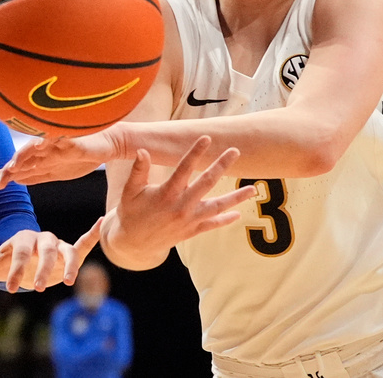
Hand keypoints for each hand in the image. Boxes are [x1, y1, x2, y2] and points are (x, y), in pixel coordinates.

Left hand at [0, 131, 118, 188]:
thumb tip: (15, 180)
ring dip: (20, 156)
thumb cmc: (82, 155)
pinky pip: (56, 138)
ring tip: (9, 167)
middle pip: (20, 159)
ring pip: (34, 148)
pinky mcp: (71, 138)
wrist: (109, 143)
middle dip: (5, 171)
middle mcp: (43, 149)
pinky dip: (45, 141)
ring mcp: (56, 142)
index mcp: (39, 158)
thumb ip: (36, 174)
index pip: (15, 167)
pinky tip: (37, 145)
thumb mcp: (56, 172)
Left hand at [0, 217, 102, 292]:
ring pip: (66, 251)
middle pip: (45, 251)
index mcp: (22, 240)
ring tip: (68, 283)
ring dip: (69, 266)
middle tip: (36, 289)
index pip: (20, 253)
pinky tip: (102, 222)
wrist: (22, 258)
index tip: (10, 289)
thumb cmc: (6, 262)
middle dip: (42, 269)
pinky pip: (83, 243)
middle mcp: (41, 239)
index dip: (15, 270)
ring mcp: (57, 245)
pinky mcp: (69, 253)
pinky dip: (93, 233)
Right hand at [102, 138, 256, 268]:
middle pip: (206, 183)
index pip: (184, 168)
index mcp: (165, 193)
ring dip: (235, 198)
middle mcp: (180, 207)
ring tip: (252, 189)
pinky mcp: (191, 231)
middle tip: (235, 151)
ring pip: (216, 207)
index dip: (195, 152)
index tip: (207, 138)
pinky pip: (212, 225)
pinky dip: (225, 220)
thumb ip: (138, 170)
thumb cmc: (131, 212)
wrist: (133, 244)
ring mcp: (188, 220)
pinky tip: (238, 214)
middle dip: (222, 166)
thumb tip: (142, 150)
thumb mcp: (130, 190)